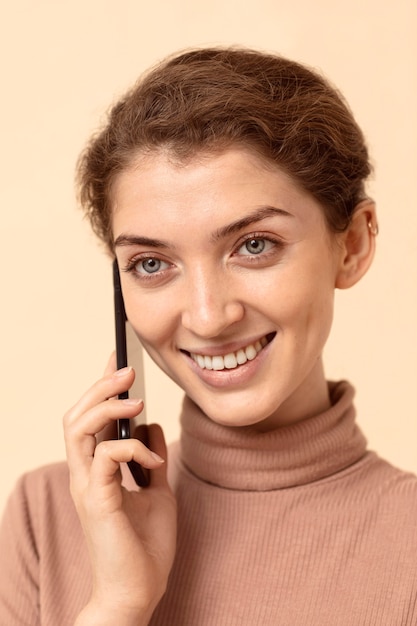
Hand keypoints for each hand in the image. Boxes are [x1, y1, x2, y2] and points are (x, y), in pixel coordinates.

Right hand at [64, 356, 176, 624]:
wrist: (138, 591)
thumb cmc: (144, 544)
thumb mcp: (156, 489)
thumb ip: (150, 457)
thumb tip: (151, 424)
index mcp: (96, 470)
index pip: (89, 418)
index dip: (101, 387)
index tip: (117, 359)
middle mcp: (84, 474)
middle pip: (75, 416)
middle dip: (100, 387)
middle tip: (127, 370)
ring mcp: (87, 487)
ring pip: (78, 429)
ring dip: (107, 407)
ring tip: (136, 399)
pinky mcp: (98, 501)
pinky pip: (105, 457)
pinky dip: (132, 449)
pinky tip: (153, 462)